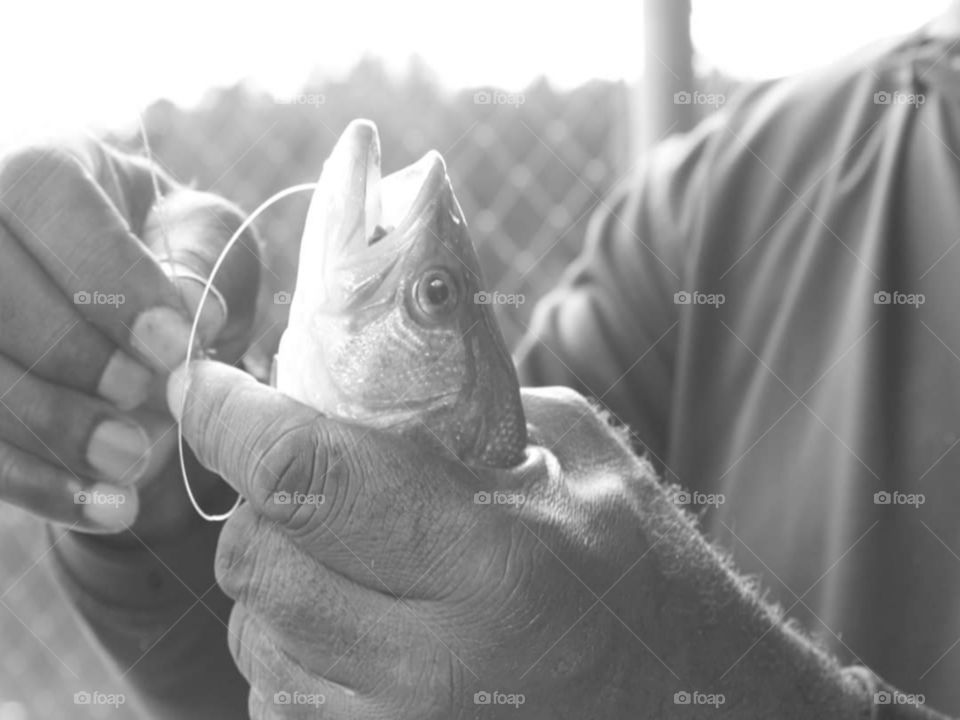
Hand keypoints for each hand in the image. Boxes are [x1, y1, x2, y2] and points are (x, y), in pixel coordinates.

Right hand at [0, 139, 258, 538]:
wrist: (138, 318)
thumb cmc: (177, 262)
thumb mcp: (207, 243)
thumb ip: (199, 261)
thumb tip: (183, 313)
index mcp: (45, 168)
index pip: (45, 196)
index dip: (103, 275)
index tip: (172, 342)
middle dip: (70, 356)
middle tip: (151, 404)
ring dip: (46, 429)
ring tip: (133, 469)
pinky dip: (33, 482)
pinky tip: (106, 507)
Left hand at [171, 360, 669, 718]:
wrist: (689, 710)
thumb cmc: (643, 578)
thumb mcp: (581, 466)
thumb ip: (476, 408)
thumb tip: (368, 368)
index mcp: (493, 563)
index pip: (309, 478)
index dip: (233, 420)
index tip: (202, 386)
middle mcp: (436, 665)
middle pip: (259, 565)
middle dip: (255, 502)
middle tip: (296, 472)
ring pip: (256, 642)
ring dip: (272, 583)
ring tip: (339, 556)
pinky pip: (280, 705)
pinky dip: (291, 652)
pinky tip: (349, 627)